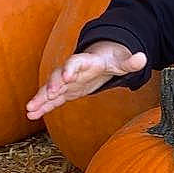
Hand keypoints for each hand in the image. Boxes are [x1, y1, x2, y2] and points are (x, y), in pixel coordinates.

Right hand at [26, 42, 146, 118]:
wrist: (100, 59)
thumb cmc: (111, 60)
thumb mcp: (122, 61)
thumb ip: (130, 62)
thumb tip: (143, 58)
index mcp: (86, 61)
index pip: (76, 62)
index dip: (70, 68)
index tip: (66, 77)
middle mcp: (72, 70)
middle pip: (59, 75)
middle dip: (52, 84)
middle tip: (47, 94)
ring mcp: (66, 81)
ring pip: (50, 88)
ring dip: (40, 98)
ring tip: (30, 109)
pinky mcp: (64, 91)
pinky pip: (51, 99)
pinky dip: (42, 106)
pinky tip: (32, 114)